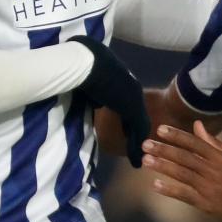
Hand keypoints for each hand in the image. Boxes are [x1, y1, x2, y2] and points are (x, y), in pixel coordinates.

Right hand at [70, 35, 149, 166]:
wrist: (87, 61)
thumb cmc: (82, 67)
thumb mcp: (89, 83)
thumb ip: (93, 93)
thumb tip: (91, 101)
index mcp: (123, 80)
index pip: (129, 104)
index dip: (127, 119)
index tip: (124, 132)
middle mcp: (133, 88)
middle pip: (138, 116)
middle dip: (136, 132)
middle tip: (136, 148)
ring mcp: (135, 98)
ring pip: (140, 125)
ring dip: (138, 143)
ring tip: (138, 158)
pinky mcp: (133, 107)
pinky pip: (138, 131)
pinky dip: (136, 147)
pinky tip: (135, 160)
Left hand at [143, 121, 221, 221]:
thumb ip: (213, 142)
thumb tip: (197, 125)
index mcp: (219, 157)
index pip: (194, 143)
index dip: (177, 136)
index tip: (160, 129)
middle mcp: (211, 170)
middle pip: (184, 157)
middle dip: (164, 150)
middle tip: (145, 144)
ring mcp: (207, 187)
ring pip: (181, 174)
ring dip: (162, 166)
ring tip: (146, 160)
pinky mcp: (203, 203)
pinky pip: (184, 194)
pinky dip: (169, 189)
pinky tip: (155, 184)